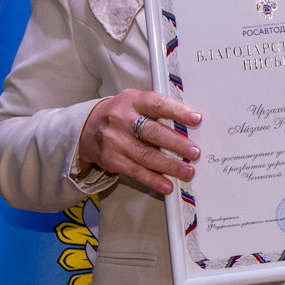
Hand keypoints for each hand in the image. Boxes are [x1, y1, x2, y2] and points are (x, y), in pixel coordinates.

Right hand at [75, 89, 200, 195]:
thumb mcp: (136, 103)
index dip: (178, 112)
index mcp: (132, 100)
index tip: (196, 120)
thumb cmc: (122, 114)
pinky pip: (135, 172)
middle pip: (152, 132)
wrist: (88, 127)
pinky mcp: (111, 159)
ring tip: (187, 171)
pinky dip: (153, 180)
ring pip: (145, 155)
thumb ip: (159, 111)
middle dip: (176, 144)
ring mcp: (114, 140)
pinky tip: (167, 185)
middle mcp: (121, 119)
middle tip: (194, 152)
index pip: (157, 104)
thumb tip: (190, 126)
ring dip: (169, 166)